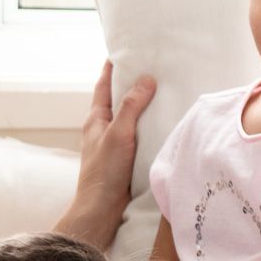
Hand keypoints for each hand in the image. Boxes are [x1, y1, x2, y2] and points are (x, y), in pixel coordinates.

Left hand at [60, 62, 156, 245]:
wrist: (101, 210)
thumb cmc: (105, 172)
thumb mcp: (119, 134)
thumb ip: (131, 107)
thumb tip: (146, 79)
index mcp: (96, 119)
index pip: (104, 85)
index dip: (113, 67)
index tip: (124, 50)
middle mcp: (103, 129)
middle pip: (118, 99)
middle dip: (132, 84)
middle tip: (152, 67)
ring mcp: (114, 144)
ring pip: (129, 118)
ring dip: (143, 106)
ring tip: (164, 91)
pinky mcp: (125, 158)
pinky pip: (138, 135)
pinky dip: (149, 126)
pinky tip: (164, 124)